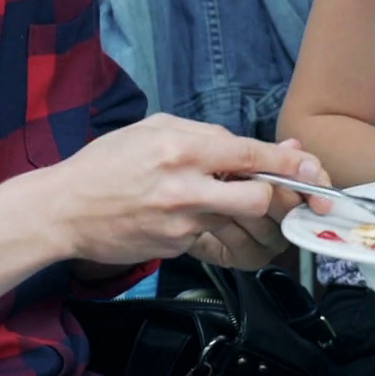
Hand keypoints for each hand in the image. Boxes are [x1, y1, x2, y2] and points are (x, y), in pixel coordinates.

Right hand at [45, 114, 329, 270]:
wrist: (62, 209)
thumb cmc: (107, 162)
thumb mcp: (155, 128)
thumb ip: (208, 133)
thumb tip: (253, 144)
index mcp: (182, 149)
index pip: (252, 155)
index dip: (289, 163)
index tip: (312, 167)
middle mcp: (185, 187)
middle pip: (258, 199)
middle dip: (274, 196)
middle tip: (276, 191)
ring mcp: (180, 223)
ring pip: (237, 222)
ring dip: (242, 212)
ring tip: (225, 198)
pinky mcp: (174, 247)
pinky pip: (210, 237)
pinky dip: (211, 226)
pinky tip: (188, 214)